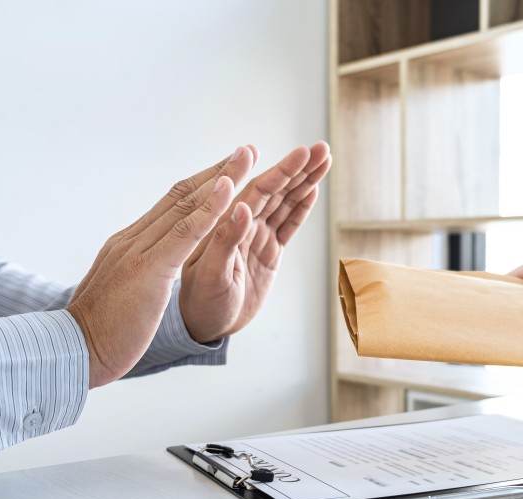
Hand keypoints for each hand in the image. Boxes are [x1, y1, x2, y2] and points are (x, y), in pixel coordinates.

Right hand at [68, 149, 253, 387]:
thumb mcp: (119, 294)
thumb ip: (132, 276)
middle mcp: (133, 240)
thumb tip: (142, 275)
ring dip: (221, 178)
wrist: (70, 350)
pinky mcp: (150, 269)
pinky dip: (209, 209)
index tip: (225, 171)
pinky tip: (230, 190)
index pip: (170, 208)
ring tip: (246, 155)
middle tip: (245, 150)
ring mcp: (140, 251)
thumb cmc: (97, 332)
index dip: (200, 187)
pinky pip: (186, 233)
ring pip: (186, 205)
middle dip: (217, 171)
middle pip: (180, 196)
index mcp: (127, 245)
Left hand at [178, 141, 331, 342]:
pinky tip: (312, 189)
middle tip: (320, 148)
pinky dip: (301, 207)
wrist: (202, 325)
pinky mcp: (267, 253)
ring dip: (304, 181)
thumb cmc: (198, 302)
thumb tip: (242, 208)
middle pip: (275, 189)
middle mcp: (242, 225)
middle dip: (298, 168)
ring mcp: (256, 237)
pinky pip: (287, 225)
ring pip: (285, 202)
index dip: (278, 171)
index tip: (298, 153)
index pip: (256, 191)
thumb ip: (224, 241)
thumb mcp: (210, 275)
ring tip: (324, 159)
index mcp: (226, 224)